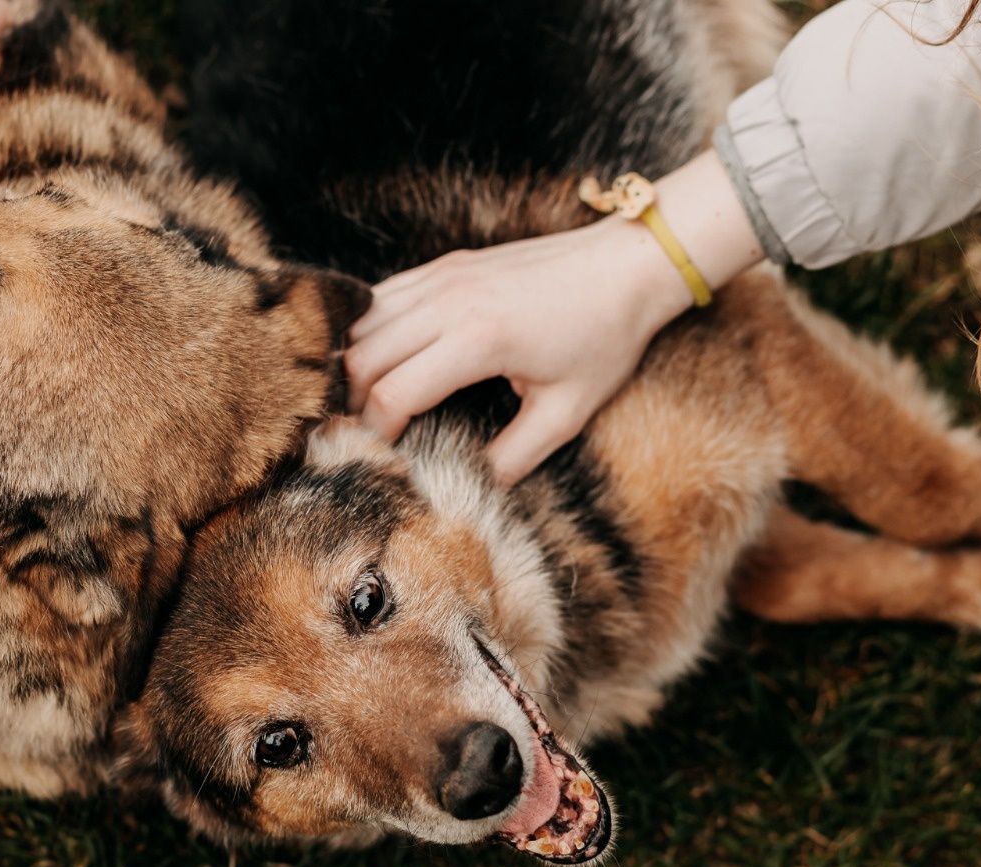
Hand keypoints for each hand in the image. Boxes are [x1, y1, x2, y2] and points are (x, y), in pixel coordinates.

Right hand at [346, 152, 767, 483]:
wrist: (628, 264)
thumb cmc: (604, 338)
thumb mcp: (567, 413)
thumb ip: (514, 457)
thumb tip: (473, 490)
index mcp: (480, 339)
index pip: (392, 392)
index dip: (376, 431)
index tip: (383, 456)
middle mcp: (451, 301)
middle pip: (362, 357)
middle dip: (352, 402)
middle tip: (363, 435)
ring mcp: (444, 276)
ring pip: (363, 323)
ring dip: (354, 365)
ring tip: (364, 402)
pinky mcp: (446, 264)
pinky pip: (382, 297)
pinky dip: (368, 331)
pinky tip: (380, 361)